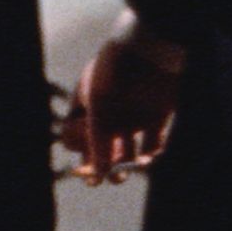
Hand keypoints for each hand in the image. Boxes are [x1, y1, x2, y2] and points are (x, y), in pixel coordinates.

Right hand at [64, 30, 181, 182]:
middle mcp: (109, 114)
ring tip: (127, 171)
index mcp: (88, 107)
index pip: (75, 137)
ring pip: (127, 152)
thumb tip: (97, 176)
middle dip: (102, 166)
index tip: (87, 147)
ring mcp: (133, 116)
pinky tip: (147, 159)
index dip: (78, 147)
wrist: (150, 49)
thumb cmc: (113, 72)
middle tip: (103, 180)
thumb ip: (95, 142)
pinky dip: (151, 156)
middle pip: (101, 149)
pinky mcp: (156, 117)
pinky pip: (153, 145)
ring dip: (126, 166)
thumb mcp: (96, 105)